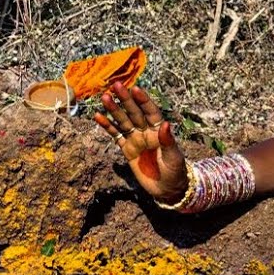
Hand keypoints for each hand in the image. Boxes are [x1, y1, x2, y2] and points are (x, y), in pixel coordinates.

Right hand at [93, 83, 187, 201]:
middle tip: (115, 85)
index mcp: (159, 130)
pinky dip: (107, 126)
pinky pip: (115, 135)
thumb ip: (168, 141)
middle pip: (134, 112)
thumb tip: (165, 123)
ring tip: (104, 97)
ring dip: (113, 110)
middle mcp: (146, 131)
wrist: (166, 189)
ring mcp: (136, 139)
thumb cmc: (175, 172)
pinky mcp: (127, 149)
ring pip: (123, 121)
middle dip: (125, 99)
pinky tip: (97, 116)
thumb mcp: (174, 157)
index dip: (143, 101)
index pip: (151, 111)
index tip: (135, 89)